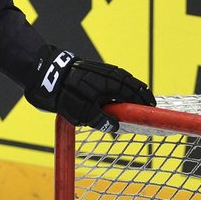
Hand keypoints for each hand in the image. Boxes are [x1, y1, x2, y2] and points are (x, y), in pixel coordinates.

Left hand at [27, 47, 154, 131]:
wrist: (48, 75)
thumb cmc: (67, 94)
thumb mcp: (85, 114)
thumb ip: (103, 122)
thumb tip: (115, 127)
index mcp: (113, 84)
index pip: (136, 94)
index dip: (145, 102)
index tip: (152, 109)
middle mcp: (110, 75)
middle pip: (132, 86)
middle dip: (140, 96)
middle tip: (147, 106)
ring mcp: (102, 71)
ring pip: (123, 82)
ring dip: (131, 92)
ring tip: (135, 102)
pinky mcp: (94, 71)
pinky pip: (113, 80)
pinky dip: (120, 88)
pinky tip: (118, 95)